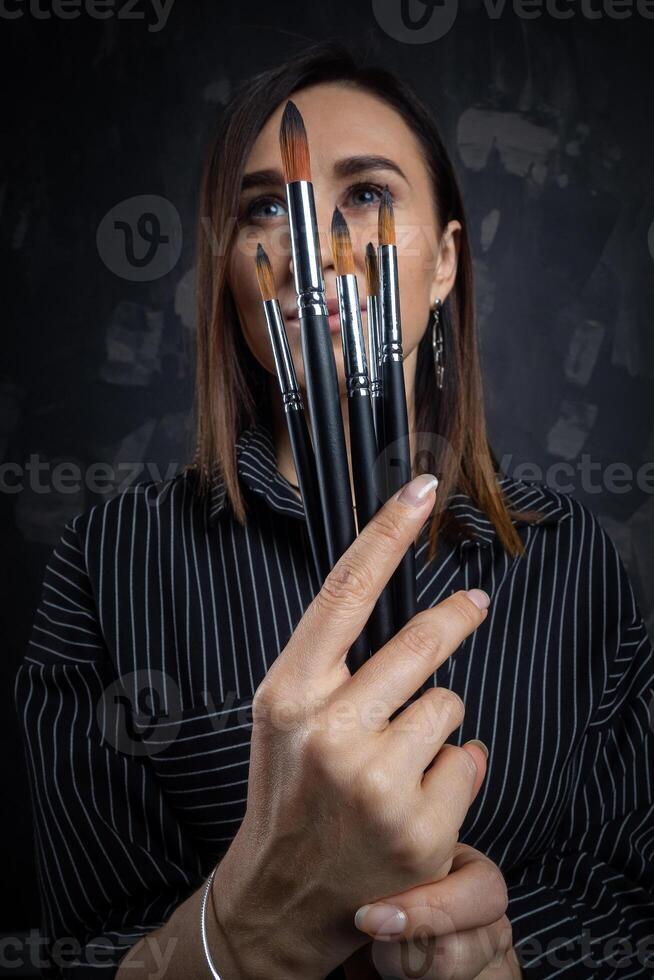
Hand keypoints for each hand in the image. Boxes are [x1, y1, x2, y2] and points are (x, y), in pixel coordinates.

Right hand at [210, 474, 491, 979]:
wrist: (284, 891)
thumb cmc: (288, 787)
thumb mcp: (282, 712)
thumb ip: (328, 661)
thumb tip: (401, 604)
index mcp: (288, 692)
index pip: (345, 593)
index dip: (387, 534)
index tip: (421, 491)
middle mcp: (328, 731)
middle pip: (422, 643)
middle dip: (457, 619)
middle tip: (475, 603)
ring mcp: (374, 782)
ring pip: (451, 704)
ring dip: (438, 721)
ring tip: (402, 755)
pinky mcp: (418, 826)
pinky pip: (469, 758)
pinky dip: (454, 770)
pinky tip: (418, 795)